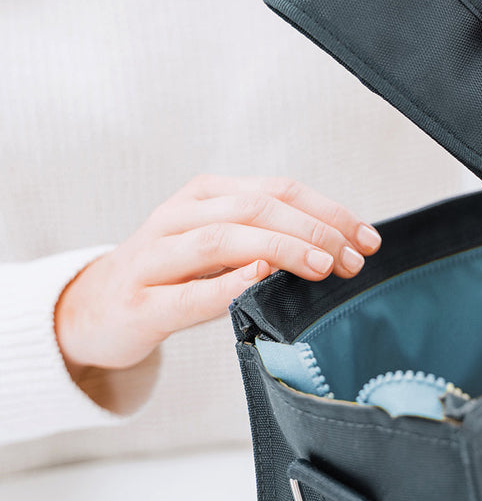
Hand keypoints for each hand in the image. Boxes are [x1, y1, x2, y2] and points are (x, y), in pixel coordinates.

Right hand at [55, 175, 381, 372]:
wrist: (95, 310)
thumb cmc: (174, 275)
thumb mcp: (221, 245)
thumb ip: (267, 237)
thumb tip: (338, 247)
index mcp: (206, 194)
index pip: (279, 190)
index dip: (328, 211)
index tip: (367, 238)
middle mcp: (179, 215)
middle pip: (256, 208)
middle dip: (313, 230)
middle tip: (352, 259)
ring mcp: (155, 256)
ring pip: (223, 239)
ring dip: (281, 249)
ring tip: (323, 266)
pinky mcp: (139, 302)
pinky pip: (187, 293)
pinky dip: (227, 285)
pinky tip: (259, 280)